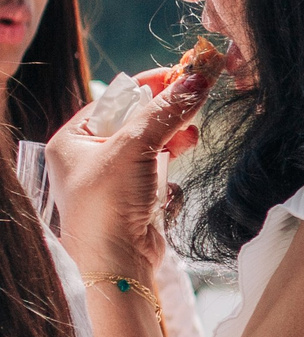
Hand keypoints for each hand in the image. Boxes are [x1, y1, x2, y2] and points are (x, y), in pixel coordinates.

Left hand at [46, 66, 213, 271]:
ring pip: (150, 141)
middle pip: (135, 118)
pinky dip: (173, 156)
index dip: (147, 86)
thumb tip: (197, 80)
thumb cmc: (108, 204)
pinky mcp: (137, 194)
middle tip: (193, 100)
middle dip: (165, 111)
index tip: (182, 74)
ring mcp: (114, 177)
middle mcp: (90, 157)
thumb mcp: (134, 148)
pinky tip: (186, 150)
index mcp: (72, 140)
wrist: (118, 262)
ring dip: (173, 134)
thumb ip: (166, 113)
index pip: (114, 100)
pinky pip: (159, 163)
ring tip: (190, 133)